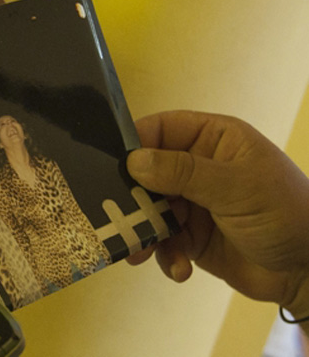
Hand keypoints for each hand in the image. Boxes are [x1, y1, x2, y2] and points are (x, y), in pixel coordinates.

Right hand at [125, 111, 308, 321]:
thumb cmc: (284, 214)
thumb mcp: (236, 187)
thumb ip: (184, 172)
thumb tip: (134, 161)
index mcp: (213, 140)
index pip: (162, 129)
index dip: (136, 143)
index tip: (114, 165)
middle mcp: (198, 167)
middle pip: (148, 172)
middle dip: (134, 197)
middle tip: (117, 215)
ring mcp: (193, 202)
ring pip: (150, 209)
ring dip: (144, 231)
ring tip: (140, 252)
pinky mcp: (191, 235)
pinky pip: (164, 240)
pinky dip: (166, 255)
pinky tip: (180, 269)